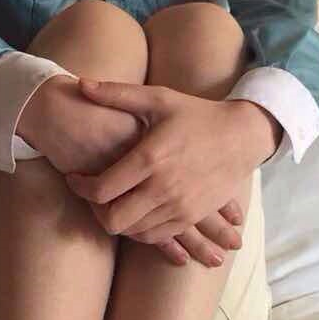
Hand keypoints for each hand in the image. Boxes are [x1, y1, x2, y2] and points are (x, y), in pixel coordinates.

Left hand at [63, 79, 255, 252]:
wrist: (243, 137)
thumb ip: (117, 93)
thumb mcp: (159, 98)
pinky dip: (140, 229)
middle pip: (113, 220)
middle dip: (95, 211)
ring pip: (133, 232)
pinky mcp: (191, 217)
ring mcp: (179, 206)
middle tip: (92, 196)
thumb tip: (80, 83)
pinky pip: (156, 236)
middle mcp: (163, 187)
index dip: (80, 188)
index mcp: (150, 158)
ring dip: (117, 220)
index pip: (101, 190)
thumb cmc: (197, 114)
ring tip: (112, 203)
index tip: (75, 178)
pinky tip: (135, 212)